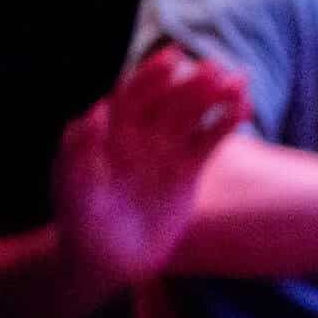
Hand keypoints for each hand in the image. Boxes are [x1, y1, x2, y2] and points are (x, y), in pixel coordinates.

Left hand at [54, 47, 251, 286]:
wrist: (105, 257)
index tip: (173, 60)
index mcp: (111, 128)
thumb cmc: (79, 220)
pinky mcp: (187, 171)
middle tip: (216, 70)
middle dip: (192, 83)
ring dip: (215, 96)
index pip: (134, 94)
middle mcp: (140, 132)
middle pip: (169, 99)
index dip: (152, 76)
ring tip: (240, 81)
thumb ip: (81, 149)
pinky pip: (208, 142)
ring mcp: (165, 150)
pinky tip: (243, 110)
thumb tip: (98, 111)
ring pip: (194, 115)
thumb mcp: (73, 187)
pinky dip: (225, 125)